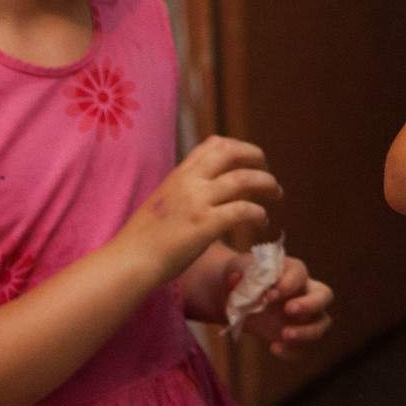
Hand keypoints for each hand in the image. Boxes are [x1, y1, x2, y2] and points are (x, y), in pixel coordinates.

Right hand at [113, 136, 281, 286]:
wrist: (129, 261)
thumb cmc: (144, 239)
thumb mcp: (164, 201)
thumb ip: (185, 191)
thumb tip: (205, 191)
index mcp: (180, 174)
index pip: (213, 144)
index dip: (238, 147)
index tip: (250, 159)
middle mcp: (190, 182)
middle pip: (233, 153)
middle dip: (257, 157)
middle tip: (268, 172)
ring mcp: (198, 202)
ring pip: (244, 179)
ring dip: (267, 184)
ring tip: (276, 194)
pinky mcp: (205, 225)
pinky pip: (243, 210)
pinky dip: (259, 213)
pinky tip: (263, 221)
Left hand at [222, 254, 332, 357]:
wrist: (240, 298)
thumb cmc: (243, 278)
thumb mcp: (237, 271)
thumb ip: (238, 274)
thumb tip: (235, 279)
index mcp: (292, 271)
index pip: (299, 273)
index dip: (289, 283)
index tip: (270, 294)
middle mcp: (305, 292)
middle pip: (324, 295)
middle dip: (310, 304)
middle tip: (289, 309)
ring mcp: (304, 316)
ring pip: (322, 323)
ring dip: (307, 332)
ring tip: (285, 334)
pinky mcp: (296, 336)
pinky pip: (304, 347)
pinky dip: (292, 350)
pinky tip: (274, 348)